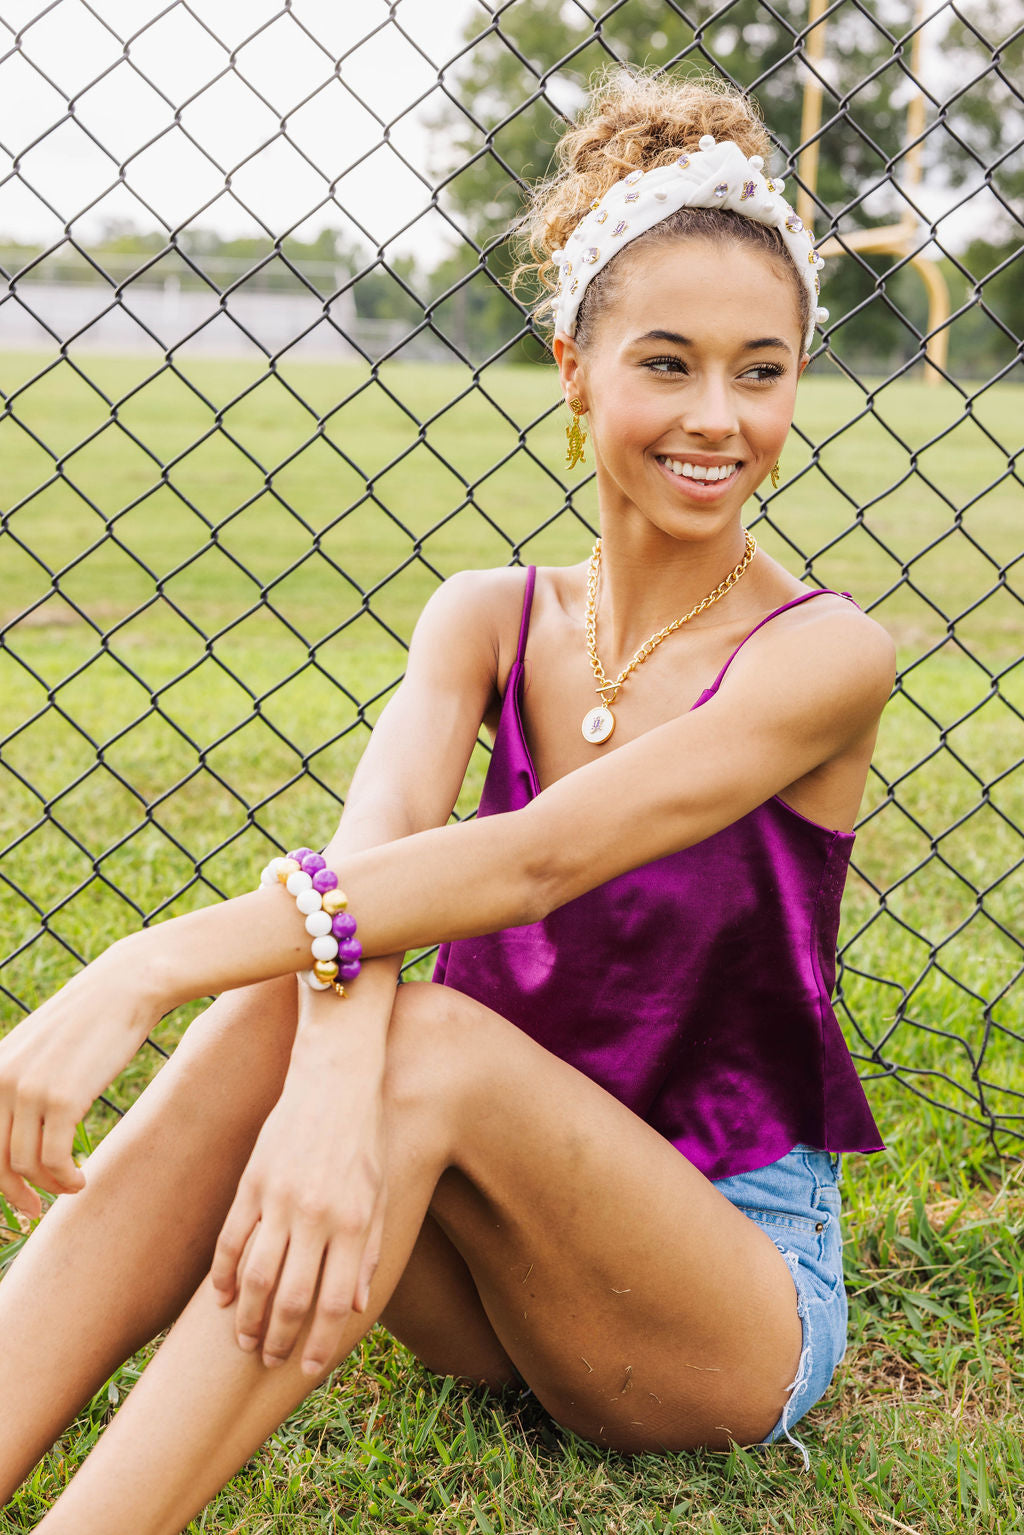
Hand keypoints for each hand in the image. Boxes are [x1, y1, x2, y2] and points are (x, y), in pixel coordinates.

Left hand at [0, 941, 161, 1215]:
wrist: (125, 988)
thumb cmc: (88, 1020)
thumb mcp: (37, 1049)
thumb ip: (16, 1083)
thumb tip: (14, 1134)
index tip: (13, 1196)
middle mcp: (0, 1080)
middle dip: (13, 1195)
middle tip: (34, 1210)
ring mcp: (29, 1090)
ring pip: (24, 1165)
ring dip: (48, 1186)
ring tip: (71, 1185)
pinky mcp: (62, 1098)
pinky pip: (54, 1160)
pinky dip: (66, 1179)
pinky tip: (81, 1178)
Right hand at [210, 1029, 386, 1377]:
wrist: (337, 1076)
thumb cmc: (367, 1135)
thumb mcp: (383, 1191)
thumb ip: (372, 1249)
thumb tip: (358, 1304)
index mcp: (354, 1221)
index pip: (335, 1301)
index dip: (320, 1342)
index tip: (308, 1369)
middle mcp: (317, 1216)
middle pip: (289, 1297)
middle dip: (278, 1339)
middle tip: (269, 1361)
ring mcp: (280, 1198)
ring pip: (255, 1276)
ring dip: (247, 1318)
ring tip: (244, 1342)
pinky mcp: (253, 1181)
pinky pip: (231, 1239)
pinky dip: (223, 1274)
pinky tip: (222, 1298)